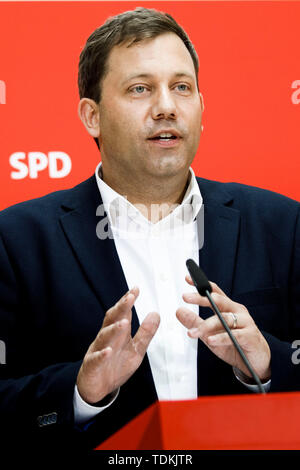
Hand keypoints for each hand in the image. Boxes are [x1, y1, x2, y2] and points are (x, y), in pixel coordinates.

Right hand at [77, 287, 159, 403]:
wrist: (97, 388)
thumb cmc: (115, 366)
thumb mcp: (136, 349)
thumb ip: (145, 333)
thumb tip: (155, 314)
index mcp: (118, 333)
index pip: (122, 313)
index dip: (128, 301)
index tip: (136, 289)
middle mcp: (107, 338)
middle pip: (112, 319)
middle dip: (121, 308)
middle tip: (130, 298)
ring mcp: (98, 350)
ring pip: (104, 336)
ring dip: (114, 329)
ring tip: (124, 323)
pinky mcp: (92, 365)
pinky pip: (96, 358)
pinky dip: (101, 354)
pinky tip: (108, 351)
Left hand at [176, 276, 270, 380]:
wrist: (256, 360)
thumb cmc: (234, 344)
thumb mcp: (209, 333)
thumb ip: (195, 322)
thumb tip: (179, 311)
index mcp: (228, 308)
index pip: (214, 292)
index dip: (201, 285)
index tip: (188, 278)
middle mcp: (237, 311)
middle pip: (219, 300)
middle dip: (201, 298)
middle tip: (186, 297)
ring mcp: (246, 322)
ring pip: (224, 319)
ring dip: (206, 326)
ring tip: (193, 332)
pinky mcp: (250, 336)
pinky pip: (234, 335)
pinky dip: (221, 338)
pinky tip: (210, 340)